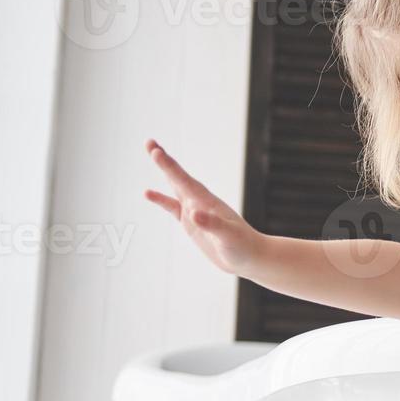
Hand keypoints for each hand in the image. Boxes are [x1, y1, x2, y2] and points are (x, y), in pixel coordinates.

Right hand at [143, 138, 263, 275]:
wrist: (251, 257)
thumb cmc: (243, 246)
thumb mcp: (228, 236)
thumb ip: (212, 225)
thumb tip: (193, 213)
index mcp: (208, 202)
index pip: (185, 181)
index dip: (170, 167)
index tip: (156, 152)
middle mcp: (201, 202)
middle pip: (179, 178)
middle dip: (165, 161)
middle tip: (150, 142)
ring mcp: (196, 211)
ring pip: (176, 187)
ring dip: (165, 172)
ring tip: (152, 154)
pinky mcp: (192, 224)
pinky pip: (173, 208)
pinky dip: (161, 200)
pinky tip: (148, 193)